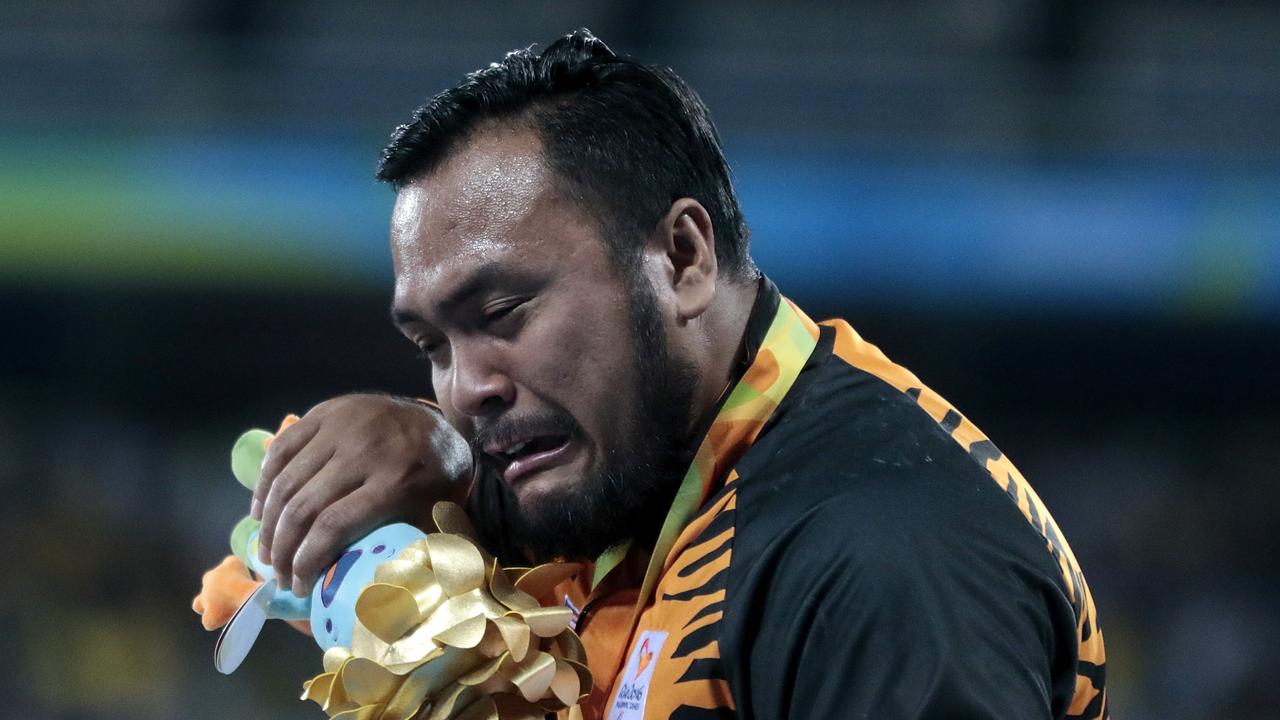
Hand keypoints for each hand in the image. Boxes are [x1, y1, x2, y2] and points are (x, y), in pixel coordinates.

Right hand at [251, 393, 471, 596]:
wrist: (441, 427)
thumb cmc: (436, 484)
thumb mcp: (430, 519)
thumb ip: (401, 550)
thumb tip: (367, 598)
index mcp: (395, 481)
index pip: (332, 527)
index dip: (307, 562)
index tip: (298, 587)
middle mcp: (365, 450)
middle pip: (303, 507)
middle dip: (282, 550)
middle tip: (278, 576)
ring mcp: (342, 426)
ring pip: (286, 481)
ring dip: (267, 523)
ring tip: (266, 553)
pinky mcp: (326, 411)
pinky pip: (281, 448)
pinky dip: (263, 483)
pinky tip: (258, 512)